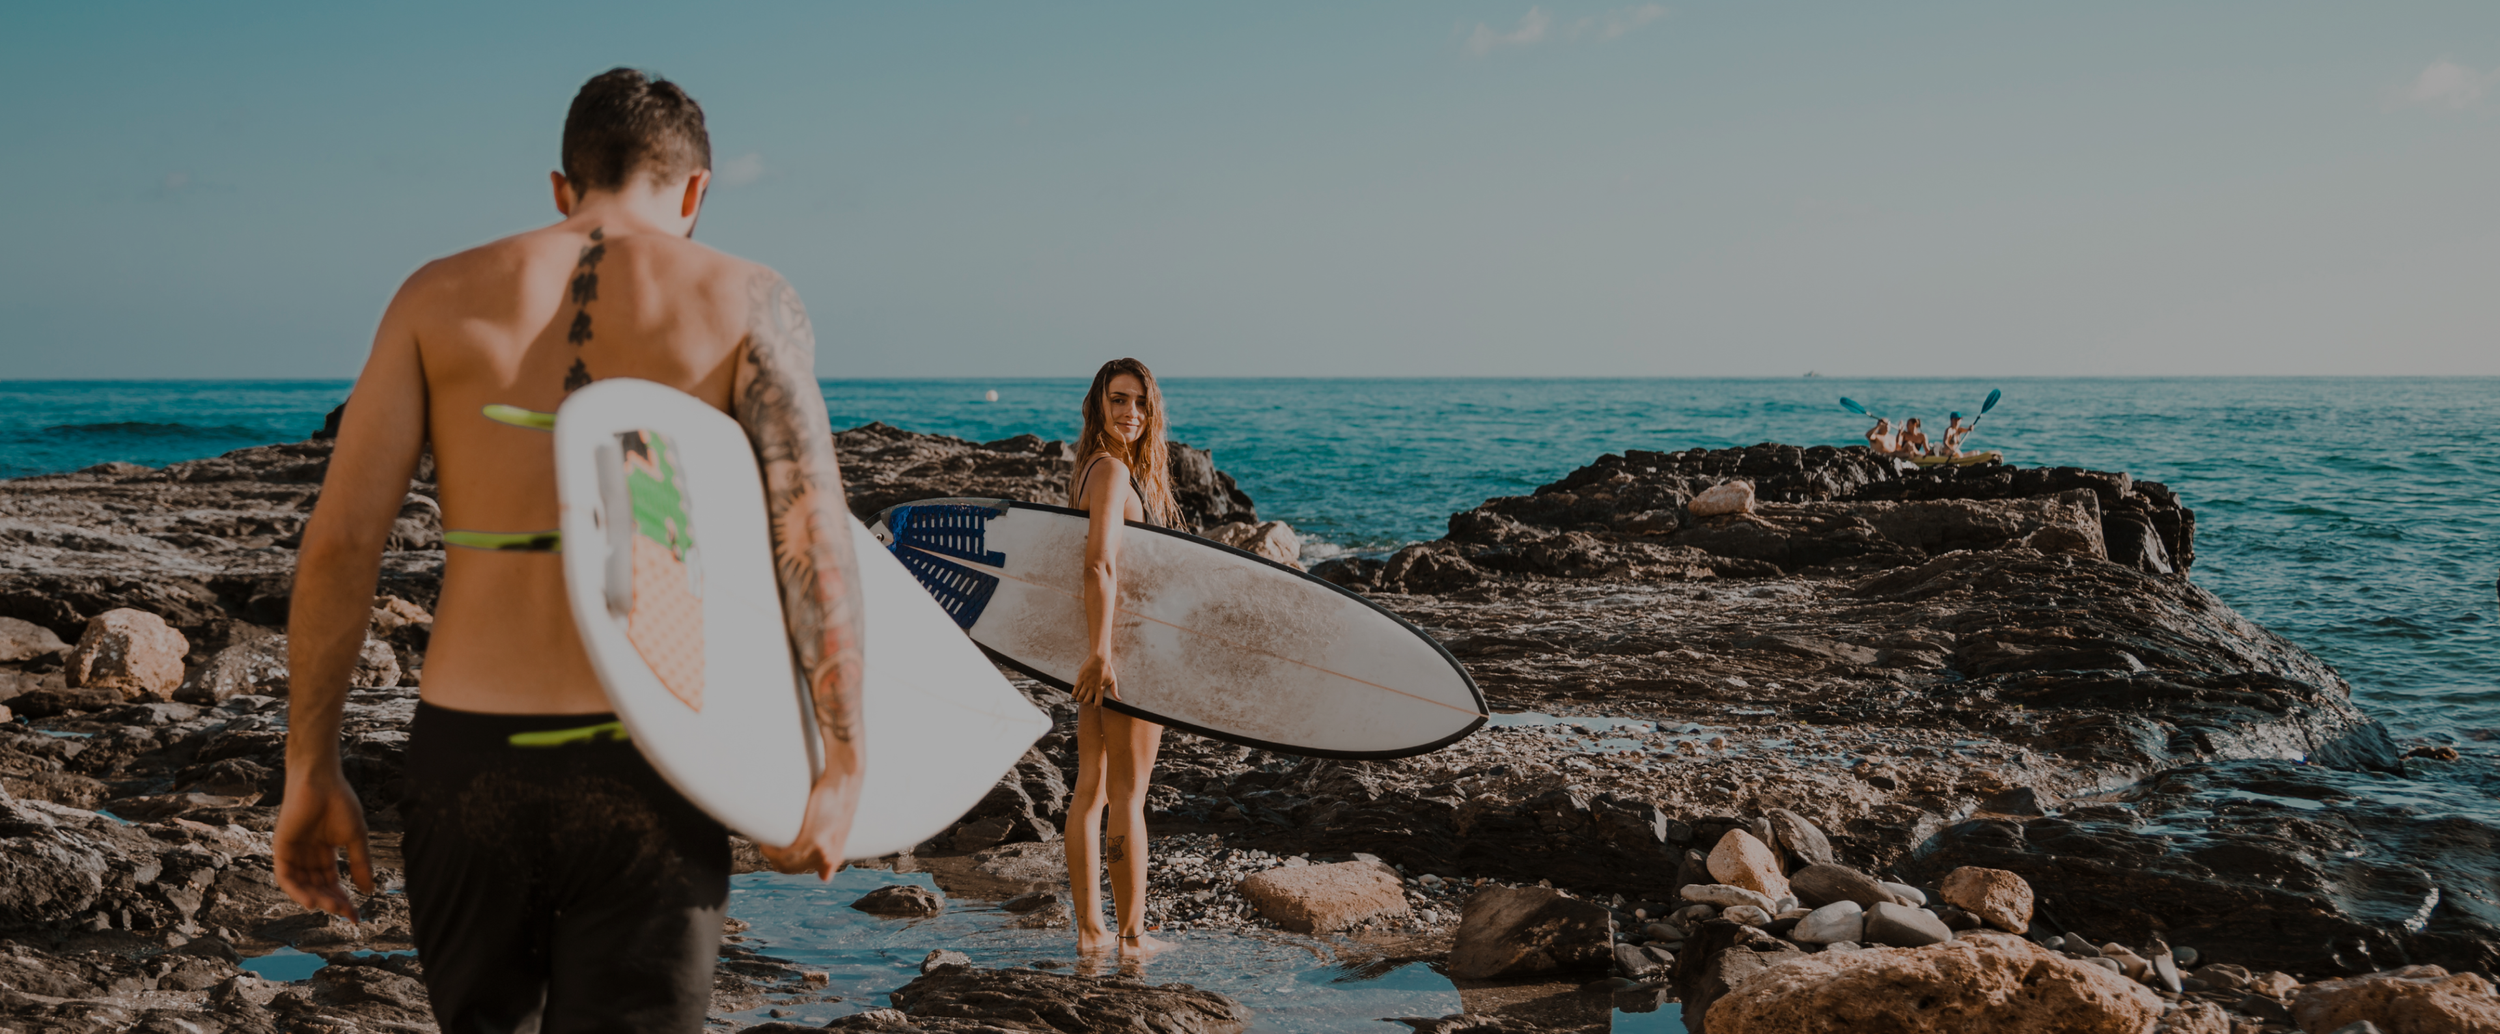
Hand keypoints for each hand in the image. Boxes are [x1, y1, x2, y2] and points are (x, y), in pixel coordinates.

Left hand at [273, 765, 374, 920]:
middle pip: (318, 887)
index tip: (356, 917)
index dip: (344, 900)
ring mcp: (293, 853)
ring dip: (317, 899)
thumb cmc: (339, 803)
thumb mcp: (355, 838)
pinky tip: (311, 900)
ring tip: (332, 908)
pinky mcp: (281, 848)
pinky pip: (286, 877)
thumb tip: (368, 891)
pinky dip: (297, 891)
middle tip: (346, 913)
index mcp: (324, 853)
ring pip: (302, 885)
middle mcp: (307, 856)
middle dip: (332, 902)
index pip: (332, 883)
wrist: (321, 781)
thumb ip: (360, 864)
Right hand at [758, 762, 862, 879]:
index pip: (801, 870)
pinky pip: (784, 856)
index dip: (785, 862)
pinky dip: (770, 850)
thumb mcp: (839, 831)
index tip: (777, 849)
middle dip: (775, 858)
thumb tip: (825, 878)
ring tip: (766, 838)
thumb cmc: (838, 801)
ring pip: (784, 864)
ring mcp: (821, 852)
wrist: (844, 783)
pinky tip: (766, 840)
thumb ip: (832, 852)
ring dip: (770, 853)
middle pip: (789, 868)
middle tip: (768, 841)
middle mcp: (828, 859)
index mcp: (833, 858)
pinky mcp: (814, 842)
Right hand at [1073, 654, 1116, 704]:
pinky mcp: (1081, 678)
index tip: (1095, 707)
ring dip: (1079, 700)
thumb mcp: (1113, 680)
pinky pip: (1076, 688)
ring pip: (1080, 696)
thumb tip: (1119, 699)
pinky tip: (1073, 695)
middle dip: (1086, 703)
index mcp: (1100, 689)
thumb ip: (1115, 691)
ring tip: (1079, 699)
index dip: (1096, 707)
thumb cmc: (1107, 669)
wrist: (1100, 659)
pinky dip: (1073, 693)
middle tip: (1086, 702)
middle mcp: (1093, 687)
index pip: (1098, 703)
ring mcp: (1086, 683)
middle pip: (1087, 701)